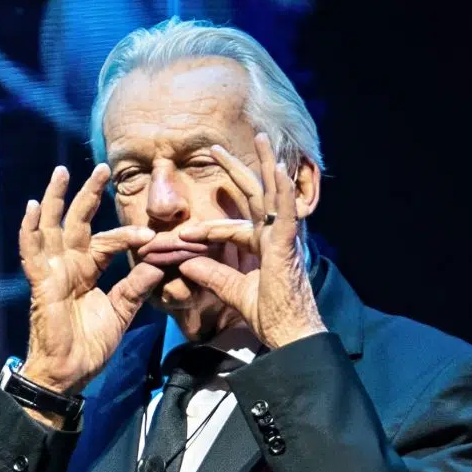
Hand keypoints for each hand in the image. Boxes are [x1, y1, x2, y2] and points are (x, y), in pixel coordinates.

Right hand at [17, 164, 162, 395]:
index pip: (107, 241)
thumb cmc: (90, 345)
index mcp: (86, 270)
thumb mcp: (122, 312)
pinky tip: (30, 207)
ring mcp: (52, 270)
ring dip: (55, 199)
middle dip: (88, 193)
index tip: (152, 236)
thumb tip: (158, 264)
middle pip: (77, 221)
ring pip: (51, 226)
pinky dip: (29, 229)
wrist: (69, 371)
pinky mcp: (40, 281)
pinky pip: (31, 251)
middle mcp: (67, 264)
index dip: (129, 235)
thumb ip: (137, 287)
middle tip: (102, 167)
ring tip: (61, 172)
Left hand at [173, 133, 326, 350]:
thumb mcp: (232, 290)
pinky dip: (282, 190)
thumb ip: (211, 274)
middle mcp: (274, 236)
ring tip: (260, 138)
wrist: (289, 333)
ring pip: (273, 193)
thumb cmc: (268, 315)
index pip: (232, 227)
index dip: (207, 228)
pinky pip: (286, 212)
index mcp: (262, 247)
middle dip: (237, 169)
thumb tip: (185, 262)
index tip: (182, 234)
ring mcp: (283, 238)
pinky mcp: (288, 244)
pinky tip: (277, 170)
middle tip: (218, 147)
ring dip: (266, 164)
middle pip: (255, 195)